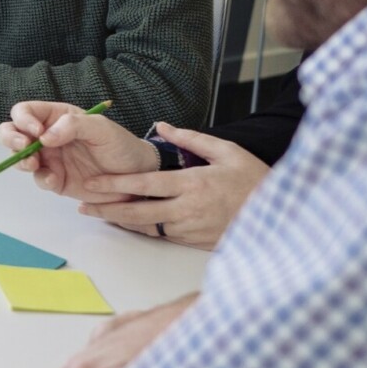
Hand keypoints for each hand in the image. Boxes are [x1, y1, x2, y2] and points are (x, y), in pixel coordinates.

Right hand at [0, 102, 157, 204]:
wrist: (137, 177)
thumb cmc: (121, 146)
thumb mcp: (102, 128)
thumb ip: (73, 125)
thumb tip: (44, 136)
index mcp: (57, 117)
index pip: (26, 112)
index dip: (23, 119)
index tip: (36, 131)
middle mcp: (47, 136)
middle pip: (12, 132)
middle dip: (11, 139)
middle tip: (24, 148)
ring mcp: (49, 159)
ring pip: (19, 157)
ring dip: (20, 160)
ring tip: (34, 164)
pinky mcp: (55, 180)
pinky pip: (38, 179)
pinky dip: (42, 179)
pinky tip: (55, 180)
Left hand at [78, 122, 269, 249]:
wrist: (283, 217)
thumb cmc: (254, 179)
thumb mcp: (226, 151)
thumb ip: (191, 139)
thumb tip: (162, 126)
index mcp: (192, 184)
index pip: (144, 185)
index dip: (115, 185)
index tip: (92, 184)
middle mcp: (188, 209)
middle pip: (138, 212)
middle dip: (107, 209)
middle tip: (83, 205)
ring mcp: (192, 229)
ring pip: (148, 226)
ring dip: (122, 220)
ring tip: (98, 212)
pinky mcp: (196, 242)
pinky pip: (164, 235)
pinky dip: (145, 229)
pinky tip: (128, 222)